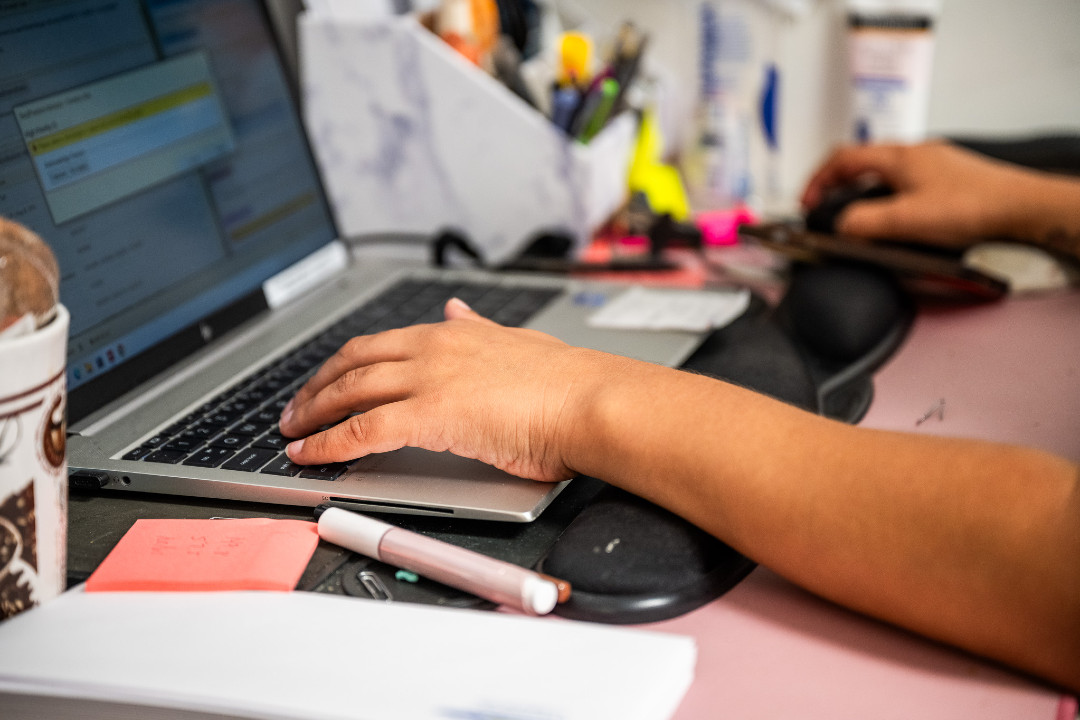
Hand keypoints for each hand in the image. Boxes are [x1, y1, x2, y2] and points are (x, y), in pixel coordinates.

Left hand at [278, 298, 604, 481]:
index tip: (325, 381)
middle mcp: (432, 349)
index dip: (341, 365)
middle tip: (294, 409)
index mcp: (451, 334)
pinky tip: (310, 455)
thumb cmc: (568, 382)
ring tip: (292, 433)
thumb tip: (456, 311)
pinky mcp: (430, 416)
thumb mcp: (515, 341)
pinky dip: (328, 443)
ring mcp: (429, 380)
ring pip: (350, 392)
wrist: (590, 401)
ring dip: (313, 413)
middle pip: (353, 364)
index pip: (378, 344)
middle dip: (316, 388)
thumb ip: (479, 328)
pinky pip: (362, 430)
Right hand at [800, 141, 1022, 247]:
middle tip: (827, 208)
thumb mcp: (906, 220)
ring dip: (863, 193)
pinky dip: (888, 199)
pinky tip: (896, 220)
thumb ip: (864, 224)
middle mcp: (914, 155)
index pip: (842, 159)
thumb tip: (840, 227)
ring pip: (884, 175)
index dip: (817, 180)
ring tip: (858, 218)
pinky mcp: (948, 179)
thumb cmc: (974, 207)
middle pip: (861, 163)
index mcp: (898, 157)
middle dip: (837, 186)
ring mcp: (933, 165)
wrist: (1020, 208)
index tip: (808, 202)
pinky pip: (906, 185)